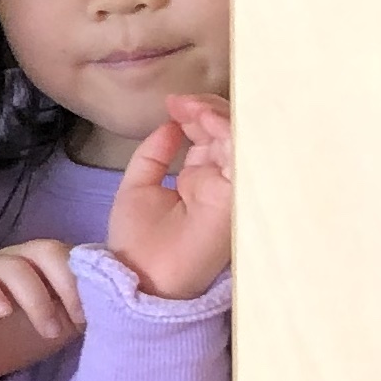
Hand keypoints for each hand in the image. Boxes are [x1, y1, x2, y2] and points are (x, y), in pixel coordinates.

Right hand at [0, 239, 86, 380]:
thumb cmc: (24, 336)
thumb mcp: (65, 326)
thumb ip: (87, 310)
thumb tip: (120, 305)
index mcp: (49, 264)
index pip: (73, 254)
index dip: (88, 278)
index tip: (98, 313)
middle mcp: (21, 258)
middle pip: (47, 250)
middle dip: (66, 283)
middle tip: (76, 319)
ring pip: (14, 267)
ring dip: (36, 299)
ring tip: (48, 332)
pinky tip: (4, 312)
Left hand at [106, 94, 233, 299]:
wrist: (139, 278)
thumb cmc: (138, 243)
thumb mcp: (138, 187)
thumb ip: (154, 154)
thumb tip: (171, 123)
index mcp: (201, 179)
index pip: (211, 136)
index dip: (196, 114)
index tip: (174, 103)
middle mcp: (222, 182)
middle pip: (229, 133)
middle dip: (208, 109)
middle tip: (183, 102)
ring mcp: (232, 189)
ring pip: (240, 140)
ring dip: (218, 116)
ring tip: (192, 108)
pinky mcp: (238, 197)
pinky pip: (243, 156)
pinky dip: (227, 132)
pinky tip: (206, 119)